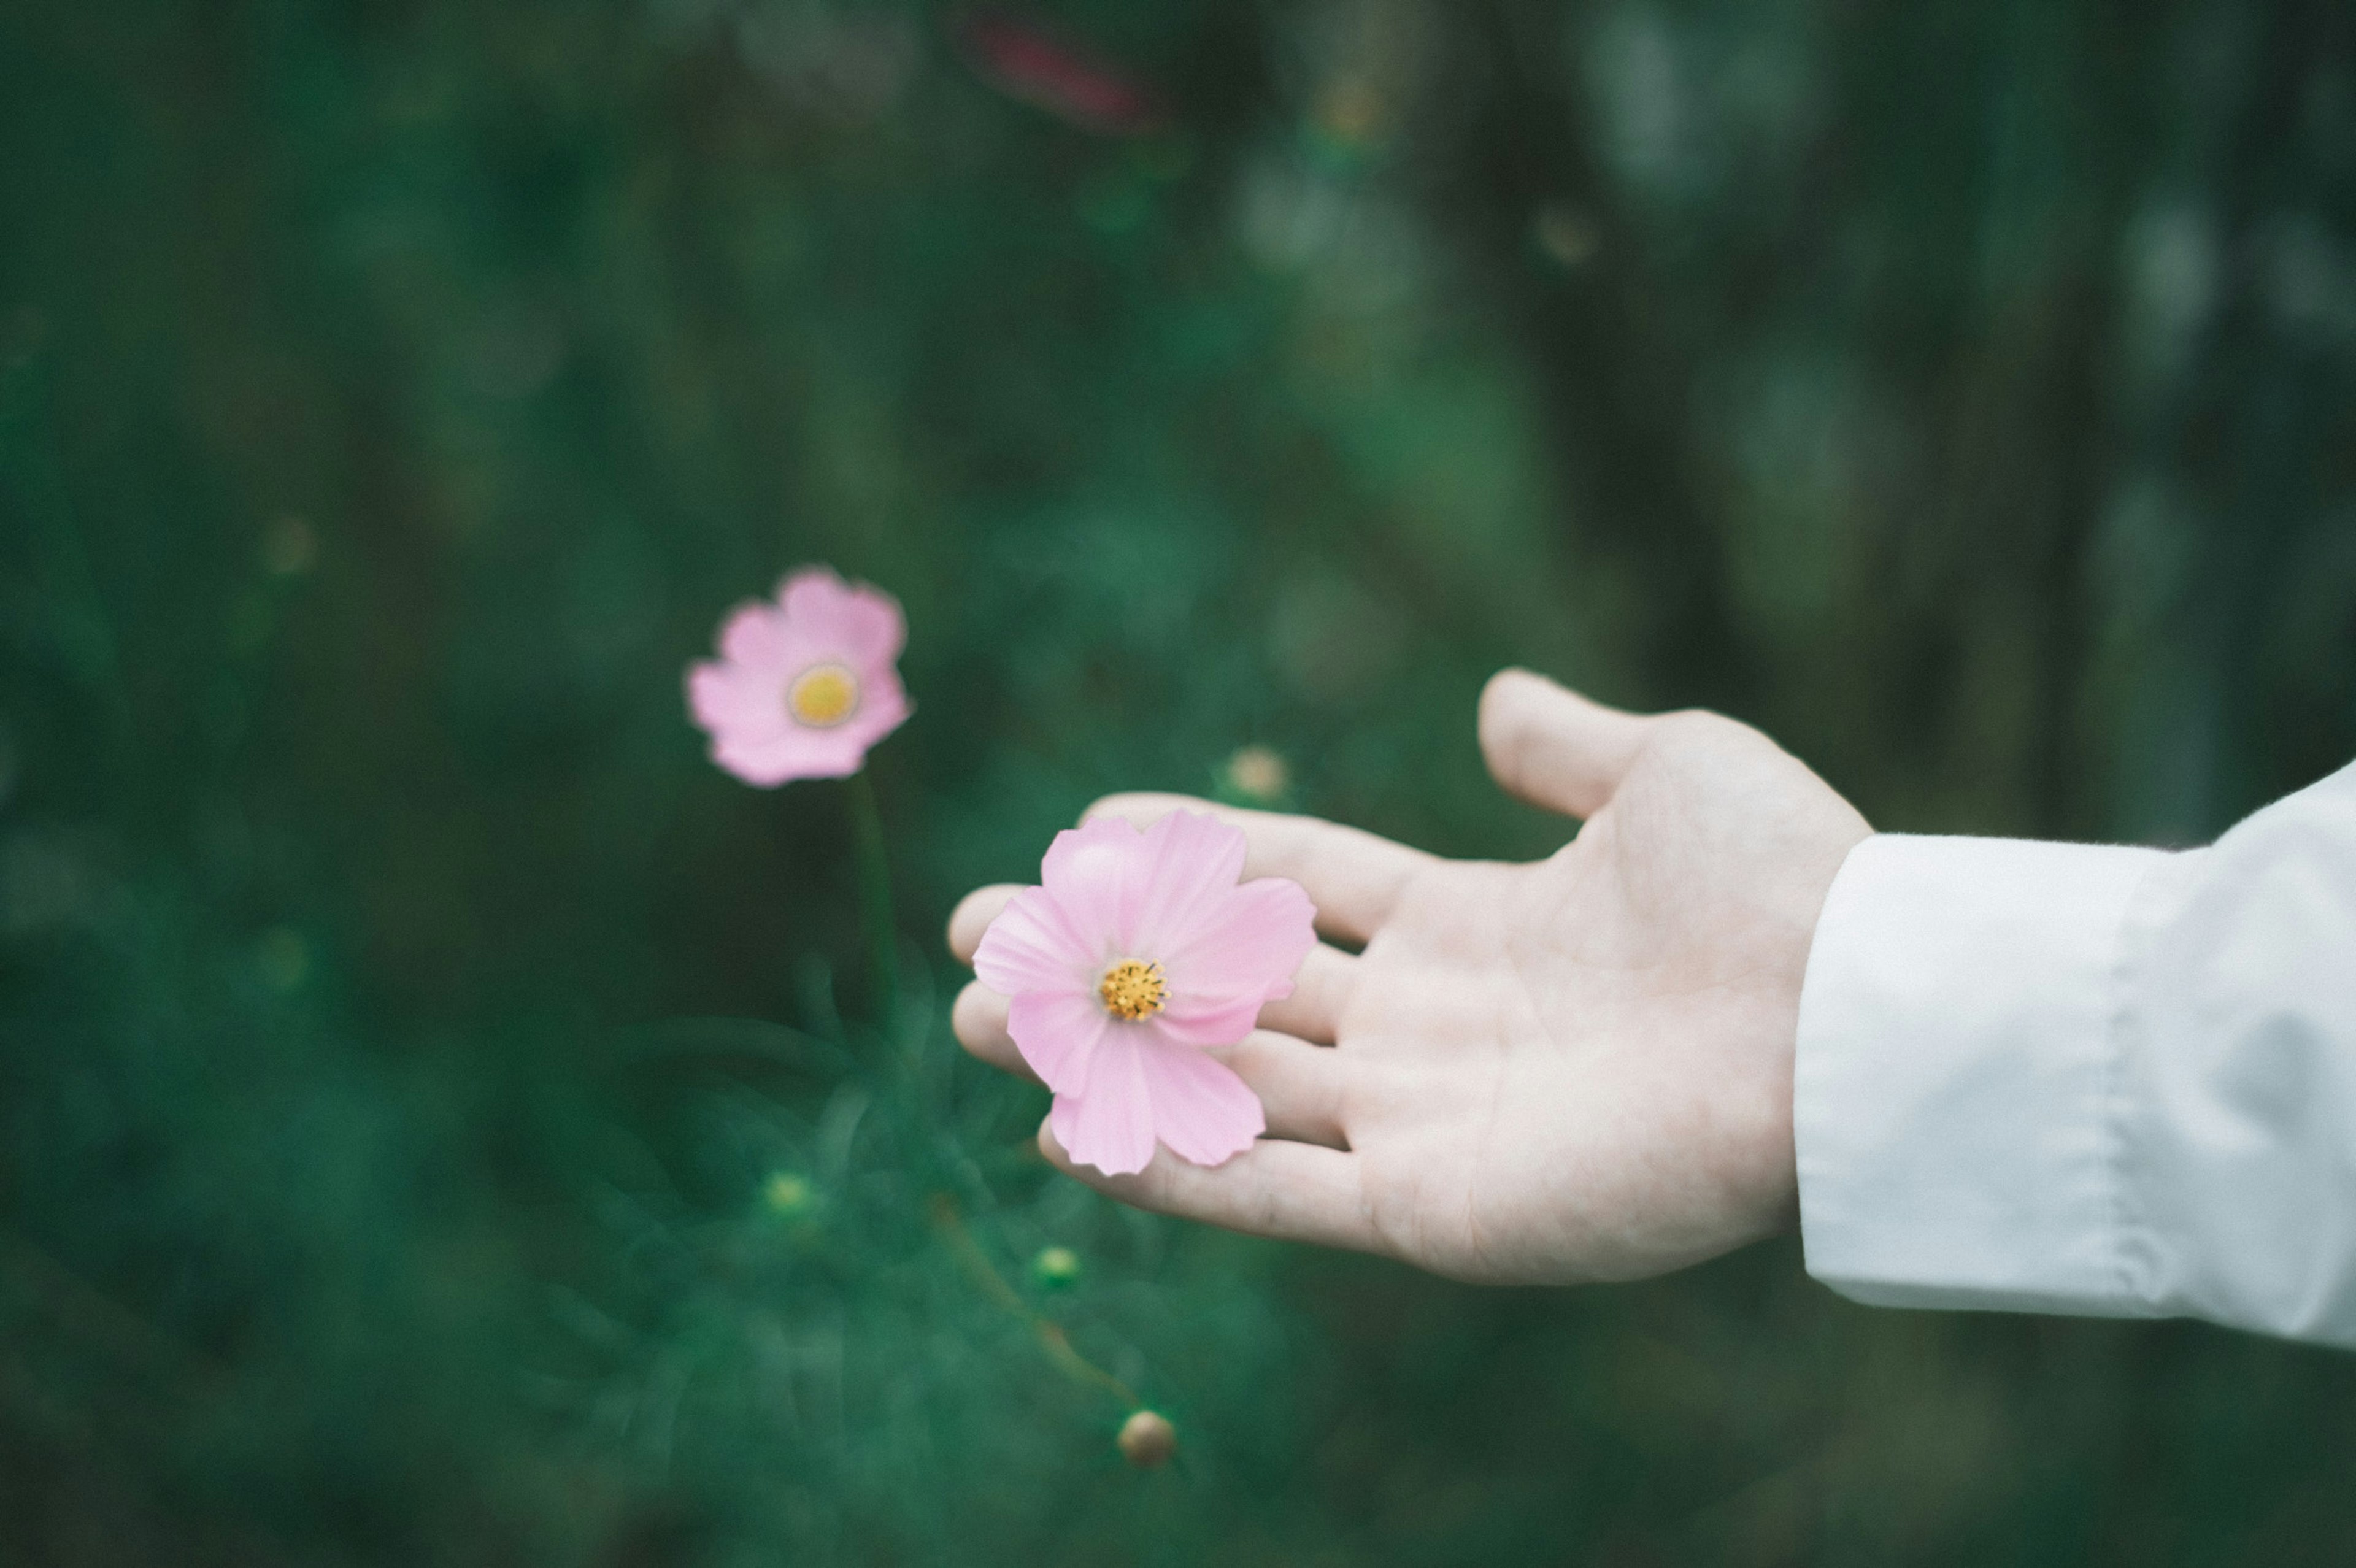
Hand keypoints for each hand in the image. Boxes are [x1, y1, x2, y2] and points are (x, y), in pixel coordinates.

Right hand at [945, 670, 1870, 1284]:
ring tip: (968, 1019)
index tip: (1082, 832)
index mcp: (1474, 924)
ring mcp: (1424, 1121)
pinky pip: (1276, 1196)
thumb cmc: (1780, 881)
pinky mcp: (1434, 1210)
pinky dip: (1171, 1174)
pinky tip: (1068, 1138)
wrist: (1855, 1013)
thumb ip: (1565, 743)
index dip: (1191, 856)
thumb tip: (1494, 700)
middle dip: (1099, 963)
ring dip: (1094, 1060)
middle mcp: (1431, 1026)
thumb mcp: (1668, 769)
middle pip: (1229, 992)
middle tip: (972, 933)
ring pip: (1223, 1090)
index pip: (1297, 885)